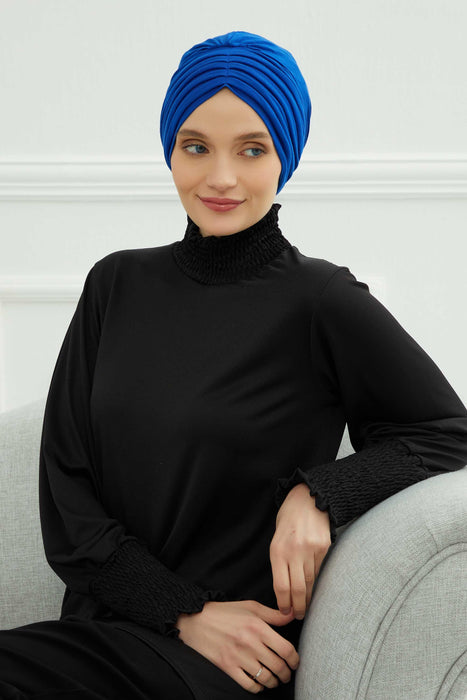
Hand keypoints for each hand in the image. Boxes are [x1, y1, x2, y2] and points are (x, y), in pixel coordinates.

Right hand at [176, 600, 298, 693]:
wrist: (196, 620)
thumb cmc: (224, 612)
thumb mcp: (250, 607)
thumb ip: (273, 614)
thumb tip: (292, 616)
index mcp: (258, 626)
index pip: (286, 649)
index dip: (295, 659)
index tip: (295, 662)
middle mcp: (250, 642)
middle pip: (278, 666)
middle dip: (286, 674)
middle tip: (287, 674)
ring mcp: (238, 656)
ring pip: (266, 678)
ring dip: (274, 682)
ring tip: (275, 680)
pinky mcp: (227, 667)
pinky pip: (249, 684)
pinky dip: (258, 687)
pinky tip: (259, 683)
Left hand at [270, 483, 330, 618]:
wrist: (308, 499)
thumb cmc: (288, 519)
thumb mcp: (276, 538)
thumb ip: (280, 561)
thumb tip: (284, 588)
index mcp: (277, 550)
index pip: (280, 585)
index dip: (283, 603)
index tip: (285, 611)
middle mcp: (293, 551)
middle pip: (296, 588)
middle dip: (297, 606)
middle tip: (298, 616)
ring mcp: (310, 550)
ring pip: (309, 581)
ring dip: (308, 597)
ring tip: (306, 606)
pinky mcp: (324, 547)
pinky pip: (320, 569)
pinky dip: (317, 580)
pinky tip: (315, 588)